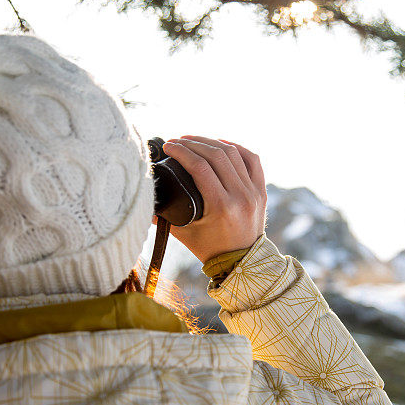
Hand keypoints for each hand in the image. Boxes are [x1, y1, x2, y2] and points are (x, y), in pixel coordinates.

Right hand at [158, 136, 266, 263]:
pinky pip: (252, 160)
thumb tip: (143, 202)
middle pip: (216, 155)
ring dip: (211, 142)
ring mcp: (253, 192)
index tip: (169, 146)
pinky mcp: (261, 191)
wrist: (242, 264)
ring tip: (194, 140)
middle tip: (178, 141)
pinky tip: (221, 144)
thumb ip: (163, 217)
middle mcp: (241, 196)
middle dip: (193, 143)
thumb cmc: (210, 250)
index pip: (200, 166)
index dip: (182, 151)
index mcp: (221, 206)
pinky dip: (236, 148)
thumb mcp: (184, 234)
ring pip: (233, 154)